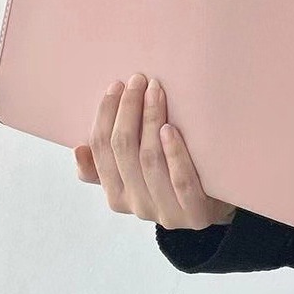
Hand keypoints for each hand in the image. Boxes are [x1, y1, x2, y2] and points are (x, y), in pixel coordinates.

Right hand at [73, 72, 237, 230]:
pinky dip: (174, 152)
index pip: (101, 149)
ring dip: (150, 120)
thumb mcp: (137, 174)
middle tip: (138, 79)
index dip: (105, 114)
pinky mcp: (194, 213)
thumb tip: (79, 149)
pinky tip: (170, 128)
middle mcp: (137, 206)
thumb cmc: (171, 179)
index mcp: (117, 195)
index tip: (116, 85)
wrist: (214, 207)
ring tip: (155, 91)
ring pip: (149, 160)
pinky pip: (180, 181)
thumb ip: (107, 166)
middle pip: (124, 150)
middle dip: (127, 109)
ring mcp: (166, 211)